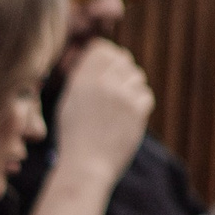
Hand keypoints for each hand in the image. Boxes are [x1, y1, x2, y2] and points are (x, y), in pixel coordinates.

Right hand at [50, 39, 152, 181]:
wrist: (86, 165)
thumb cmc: (74, 138)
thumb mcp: (68, 103)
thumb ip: (82, 80)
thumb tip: (97, 61)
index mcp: (81, 80)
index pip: (102, 49)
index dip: (107, 55)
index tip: (107, 66)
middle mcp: (102, 84)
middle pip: (122, 60)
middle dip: (121, 70)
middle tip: (116, 86)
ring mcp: (122, 97)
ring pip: (137, 77)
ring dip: (131, 87)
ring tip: (120, 104)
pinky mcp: (137, 111)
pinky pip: (145, 95)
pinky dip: (139, 103)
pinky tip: (128, 115)